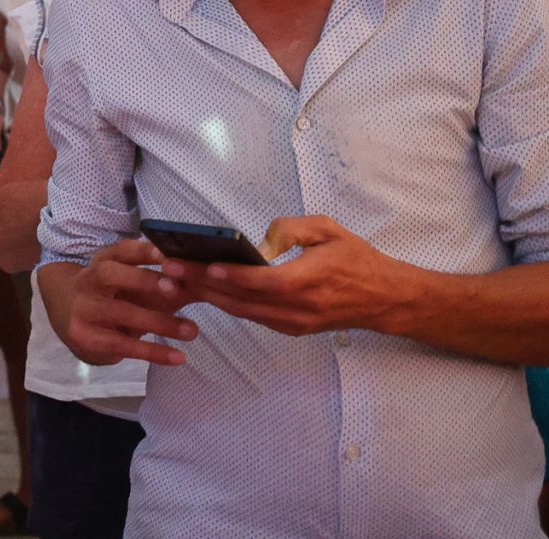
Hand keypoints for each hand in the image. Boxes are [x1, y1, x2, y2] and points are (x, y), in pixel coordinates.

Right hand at [60, 236, 198, 366]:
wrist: (76, 324)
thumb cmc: (118, 298)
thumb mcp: (137, 285)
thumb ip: (168, 279)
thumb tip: (209, 277)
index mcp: (103, 261)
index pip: (120, 250)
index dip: (144, 252)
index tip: (171, 256)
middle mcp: (88, 280)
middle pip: (109, 274)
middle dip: (142, 279)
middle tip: (176, 289)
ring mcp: (84, 309)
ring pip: (119, 312)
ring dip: (158, 321)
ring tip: (192, 331)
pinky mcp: (86, 338)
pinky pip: (122, 345)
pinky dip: (152, 351)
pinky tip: (178, 357)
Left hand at [168, 215, 407, 336]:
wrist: (386, 299)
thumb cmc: (357, 258)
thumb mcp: (330, 230)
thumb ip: (293, 228)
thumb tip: (260, 240)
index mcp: (314, 278)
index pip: (268, 282)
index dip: (236, 277)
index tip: (207, 266)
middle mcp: (304, 306)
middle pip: (247, 300)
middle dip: (205, 285)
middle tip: (169, 270)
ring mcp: (298, 322)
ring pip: (245, 312)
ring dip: (209, 297)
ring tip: (176, 281)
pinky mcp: (294, 328)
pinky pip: (254, 318)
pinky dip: (228, 306)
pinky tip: (203, 292)